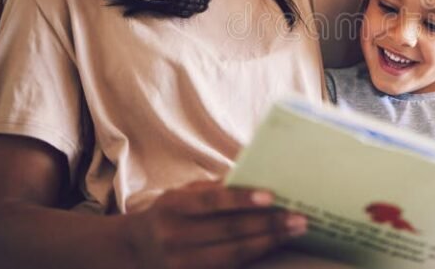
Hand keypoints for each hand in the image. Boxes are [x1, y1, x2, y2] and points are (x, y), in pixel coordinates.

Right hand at [127, 180, 306, 268]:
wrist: (134, 251)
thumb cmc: (171, 213)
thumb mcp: (183, 194)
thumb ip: (214, 188)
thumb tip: (253, 174)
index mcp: (173, 207)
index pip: (212, 202)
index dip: (242, 199)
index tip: (271, 196)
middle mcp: (175, 237)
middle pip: (229, 231)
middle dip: (268, 224)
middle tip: (299, 217)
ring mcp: (182, 264)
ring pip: (234, 254)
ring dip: (269, 242)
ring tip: (295, 230)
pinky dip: (256, 256)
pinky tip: (276, 246)